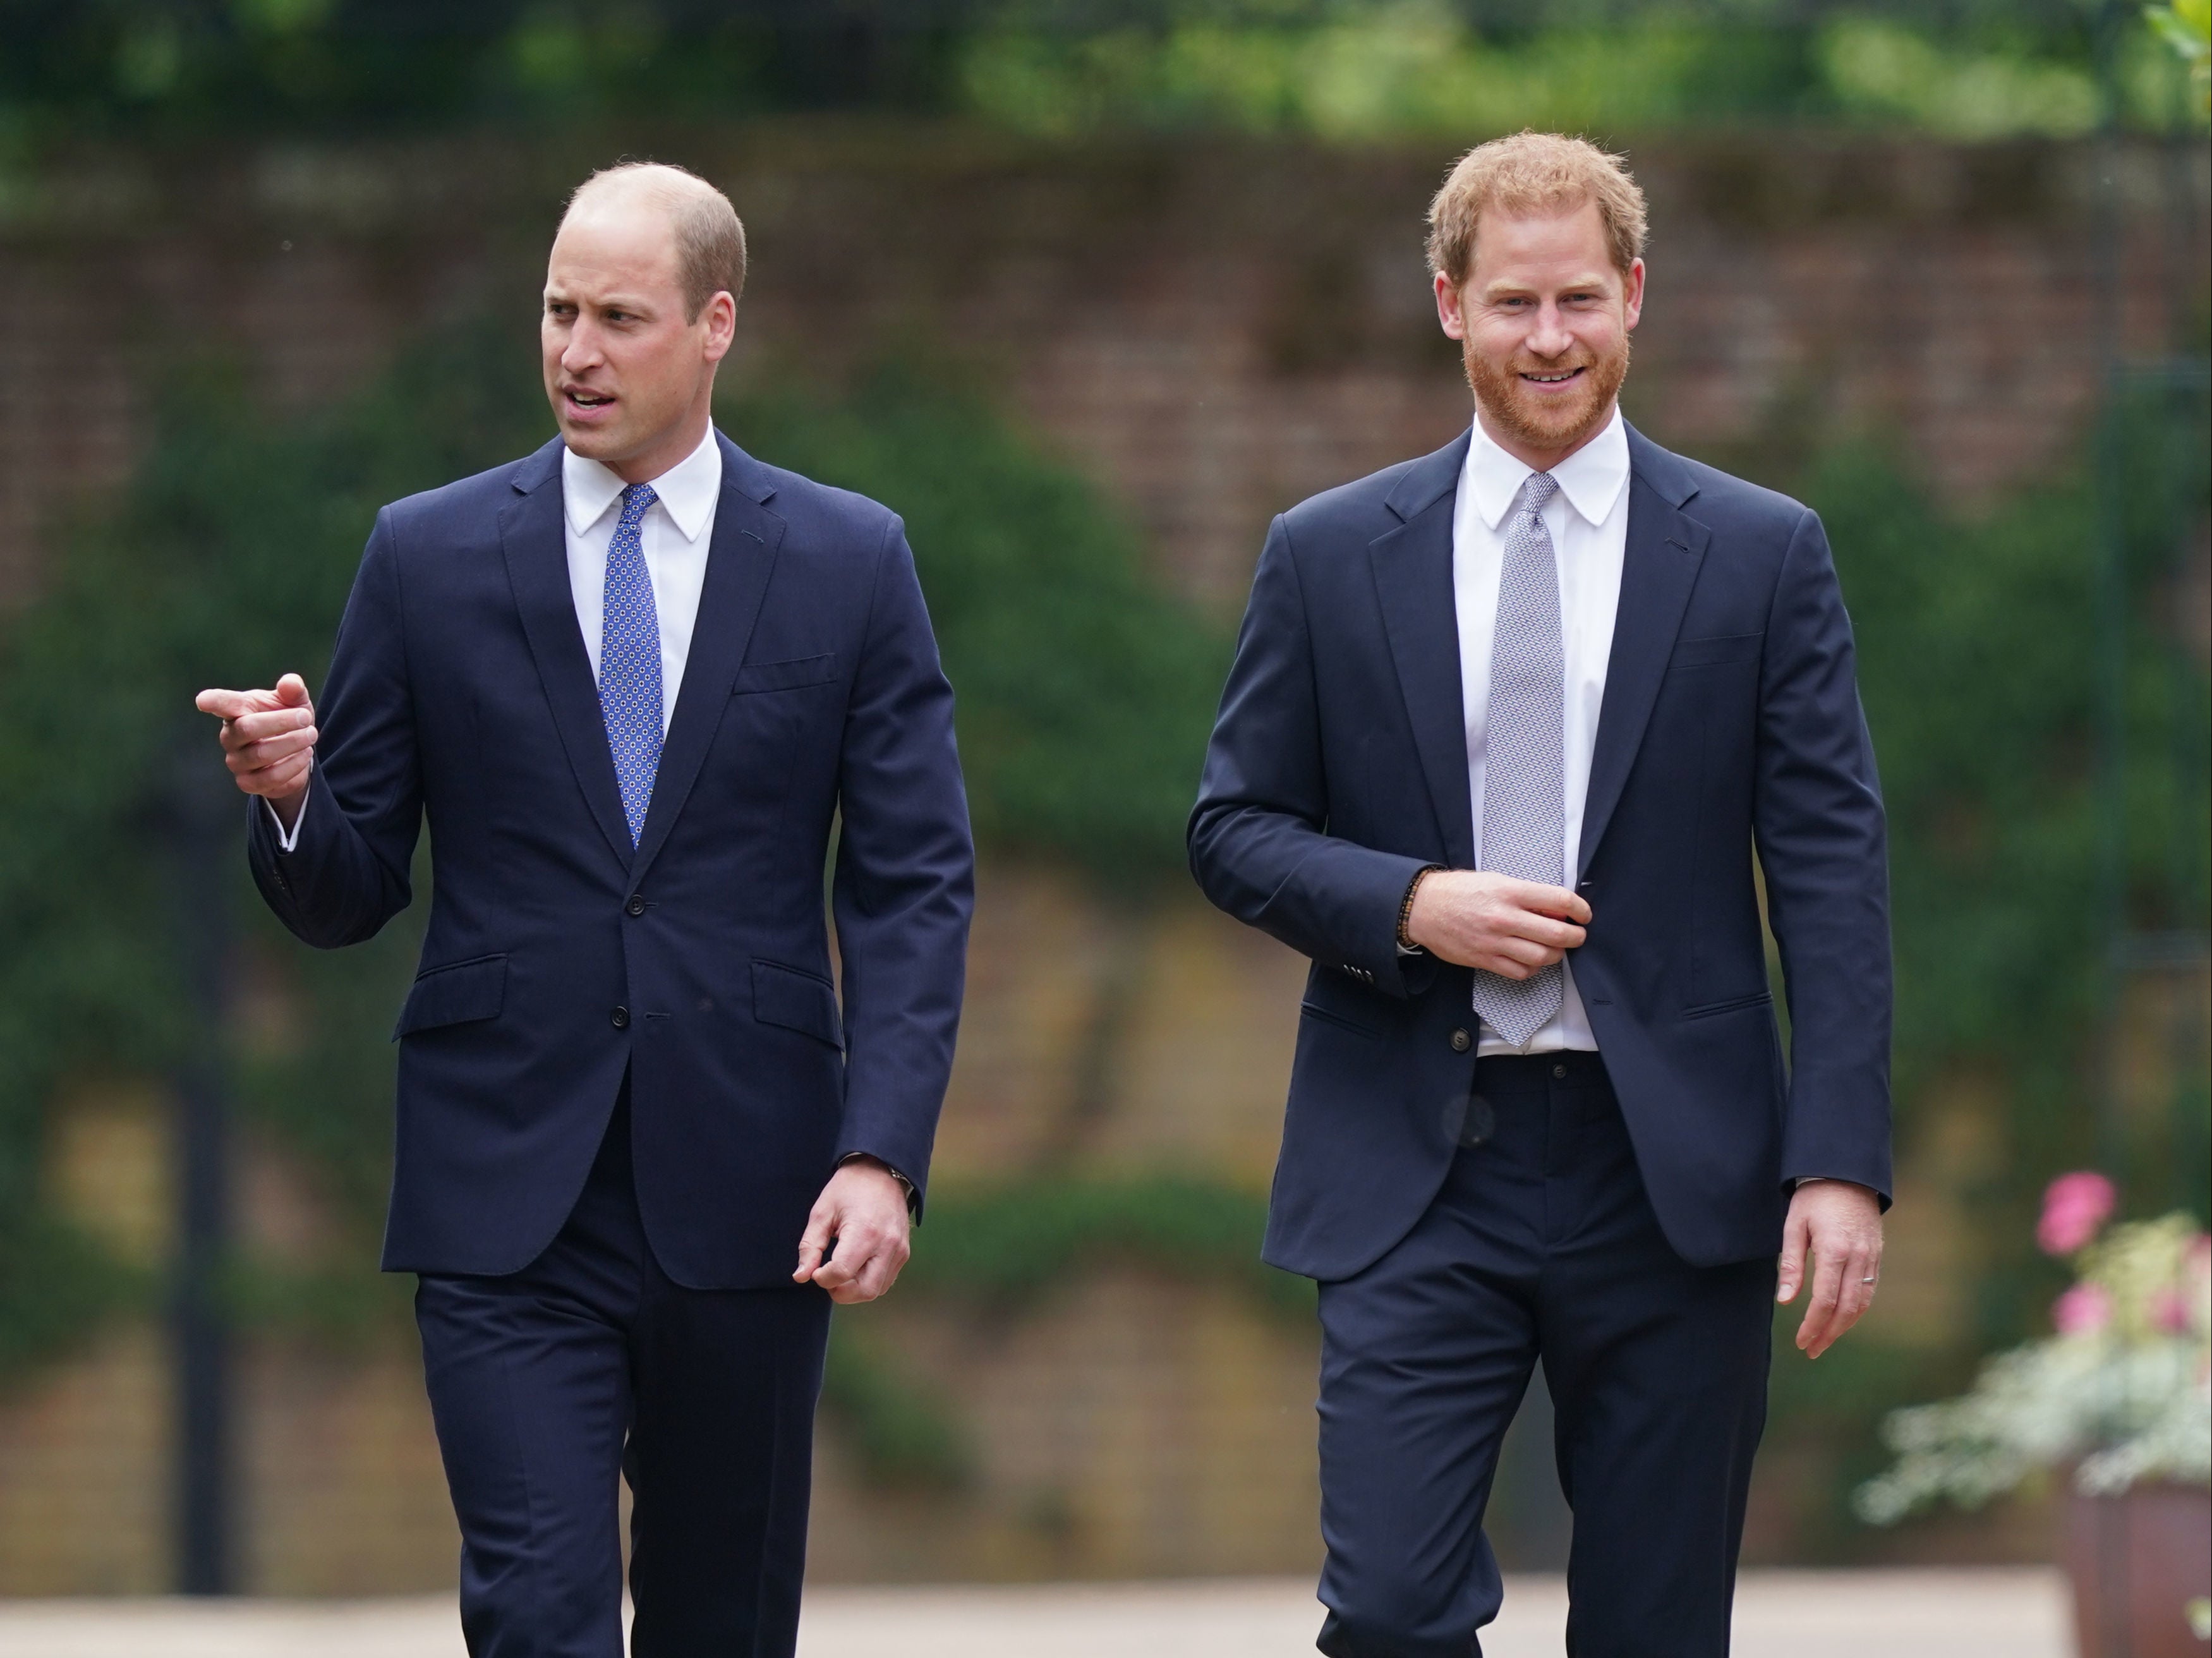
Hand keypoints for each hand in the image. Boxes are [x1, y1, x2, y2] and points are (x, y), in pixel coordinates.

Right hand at [195, 674, 316, 829]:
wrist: (298, 753)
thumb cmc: (289, 720)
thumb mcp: (295, 702)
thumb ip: (293, 690)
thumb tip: (291, 683)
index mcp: (237, 710)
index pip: (221, 704)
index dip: (212, 702)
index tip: (203, 701)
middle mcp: (230, 736)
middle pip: (248, 728)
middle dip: (282, 722)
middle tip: (306, 718)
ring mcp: (236, 761)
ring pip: (261, 754)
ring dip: (292, 744)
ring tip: (311, 735)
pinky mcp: (247, 783)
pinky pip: (270, 777)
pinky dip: (294, 765)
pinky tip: (305, 754)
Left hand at [793, 1158, 912, 1304]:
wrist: (881, 1170)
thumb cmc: (848, 1189)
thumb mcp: (822, 1212)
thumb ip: (810, 1246)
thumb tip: (801, 1277)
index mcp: (865, 1232)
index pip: (842, 1273)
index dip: (822, 1278)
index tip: (815, 1269)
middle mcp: (887, 1245)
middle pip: (864, 1291)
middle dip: (840, 1292)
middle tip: (827, 1276)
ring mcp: (899, 1250)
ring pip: (876, 1290)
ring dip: (854, 1290)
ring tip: (841, 1271)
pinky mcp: (903, 1252)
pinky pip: (886, 1280)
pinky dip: (868, 1282)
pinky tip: (855, 1267)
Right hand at [1405, 869, 1589, 976]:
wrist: (1423, 908)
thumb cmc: (1460, 891)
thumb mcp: (1496, 880)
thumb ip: (1526, 894)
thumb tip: (1556, 908)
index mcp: (1510, 891)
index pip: (1560, 900)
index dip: (1580, 909)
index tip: (1583, 915)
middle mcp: (1505, 917)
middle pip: (1557, 934)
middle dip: (1576, 937)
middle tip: (1577, 935)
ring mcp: (1495, 942)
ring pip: (1542, 957)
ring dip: (1556, 955)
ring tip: (1554, 949)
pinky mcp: (1485, 960)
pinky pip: (1521, 972)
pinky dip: (1533, 968)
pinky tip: (1531, 959)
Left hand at [1777, 1180, 1883, 1358]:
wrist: (1847, 1173)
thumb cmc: (1814, 1197)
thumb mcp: (1793, 1226)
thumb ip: (1791, 1265)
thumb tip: (1785, 1301)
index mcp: (1834, 1250)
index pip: (1825, 1300)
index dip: (1813, 1325)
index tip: (1801, 1341)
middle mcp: (1858, 1258)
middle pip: (1846, 1308)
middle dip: (1828, 1333)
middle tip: (1811, 1350)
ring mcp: (1871, 1257)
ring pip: (1863, 1303)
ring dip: (1844, 1326)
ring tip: (1824, 1340)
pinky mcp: (1877, 1254)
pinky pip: (1870, 1289)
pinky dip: (1856, 1309)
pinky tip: (1842, 1318)